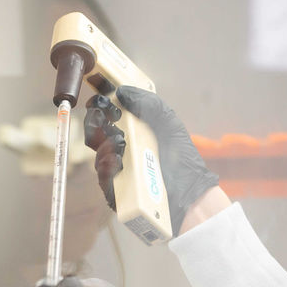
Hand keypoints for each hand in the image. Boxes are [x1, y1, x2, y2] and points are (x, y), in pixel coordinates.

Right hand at [84, 86, 219, 235]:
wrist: (191, 192)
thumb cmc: (182, 159)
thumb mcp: (168, 123)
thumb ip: (149, 104)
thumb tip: (122, 91)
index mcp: (131, 134)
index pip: (106, 120)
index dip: (100, 109)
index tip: (99, 102)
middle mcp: (122, 153)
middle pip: (95, 137)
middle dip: (96, 125)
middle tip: (105, 121)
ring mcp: (119, 174)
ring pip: (98, 158)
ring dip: (104, 147)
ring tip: (118, 144)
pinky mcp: (118, 195)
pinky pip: (104, 181)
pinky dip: (107, 169)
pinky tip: (117, 162)